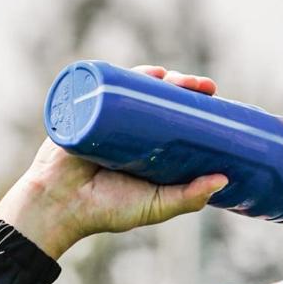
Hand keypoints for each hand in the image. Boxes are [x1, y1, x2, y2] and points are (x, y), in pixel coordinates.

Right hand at [0, 65, 227, 259]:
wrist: (58, 208)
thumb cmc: (107, 210)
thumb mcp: (156, 206)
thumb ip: (189, 198)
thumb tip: (224, 179)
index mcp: (150, 148)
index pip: (178, 120)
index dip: (199, 108)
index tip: (218, 102)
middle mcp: (131, 129)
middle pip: (161, 99)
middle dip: (184, 87)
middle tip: (204, 87)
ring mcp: (107, 117)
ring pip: (137, 89)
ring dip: (161, 77)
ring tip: (178, 79)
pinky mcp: (84, 111)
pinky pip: (105, 86)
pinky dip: (124, 74)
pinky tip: (146, 73)